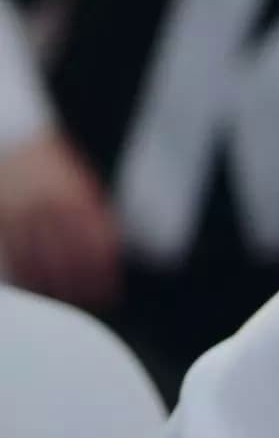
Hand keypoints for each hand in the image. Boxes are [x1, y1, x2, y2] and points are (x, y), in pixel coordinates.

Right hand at [0, 130, 119, 307]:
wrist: (13, 136)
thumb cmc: (51, 163)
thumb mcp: (81, 183)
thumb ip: (93, 214)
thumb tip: (108, 250)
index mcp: (77, 199)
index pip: (96, 247)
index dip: (103, 274)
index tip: (109, 291)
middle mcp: (49, 209)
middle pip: (69, 260)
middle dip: (80, 286)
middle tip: (88, 301)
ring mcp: (22, 215)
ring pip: (38, 263)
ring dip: (53, 286)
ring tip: (63, 300)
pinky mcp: (1, 219)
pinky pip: (13, 256)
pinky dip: (24, 275)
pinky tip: (34, 285)